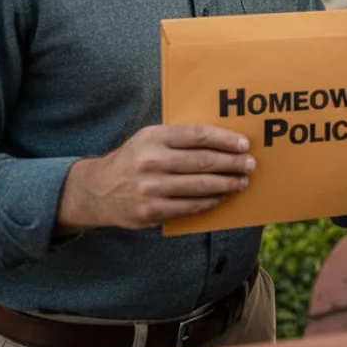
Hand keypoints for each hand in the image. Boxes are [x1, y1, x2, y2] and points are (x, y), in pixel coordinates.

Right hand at [57, 124, 254, 231]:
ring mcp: (151, 188)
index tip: (244, 144)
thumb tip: (223, 140)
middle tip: (249, 165)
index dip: (225, 140)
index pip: (198, 135)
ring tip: (241, 182)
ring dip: (226, 184)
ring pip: (199, 186)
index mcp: (154, 136)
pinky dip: (210, 201)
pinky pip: (189, 206)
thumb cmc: (135, 159)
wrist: (97, 190)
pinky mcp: (151, 211)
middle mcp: (152, 161)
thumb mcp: (150, 138)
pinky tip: (222, 197)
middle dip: (232, 163)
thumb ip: (180, 138)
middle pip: (203, 161)